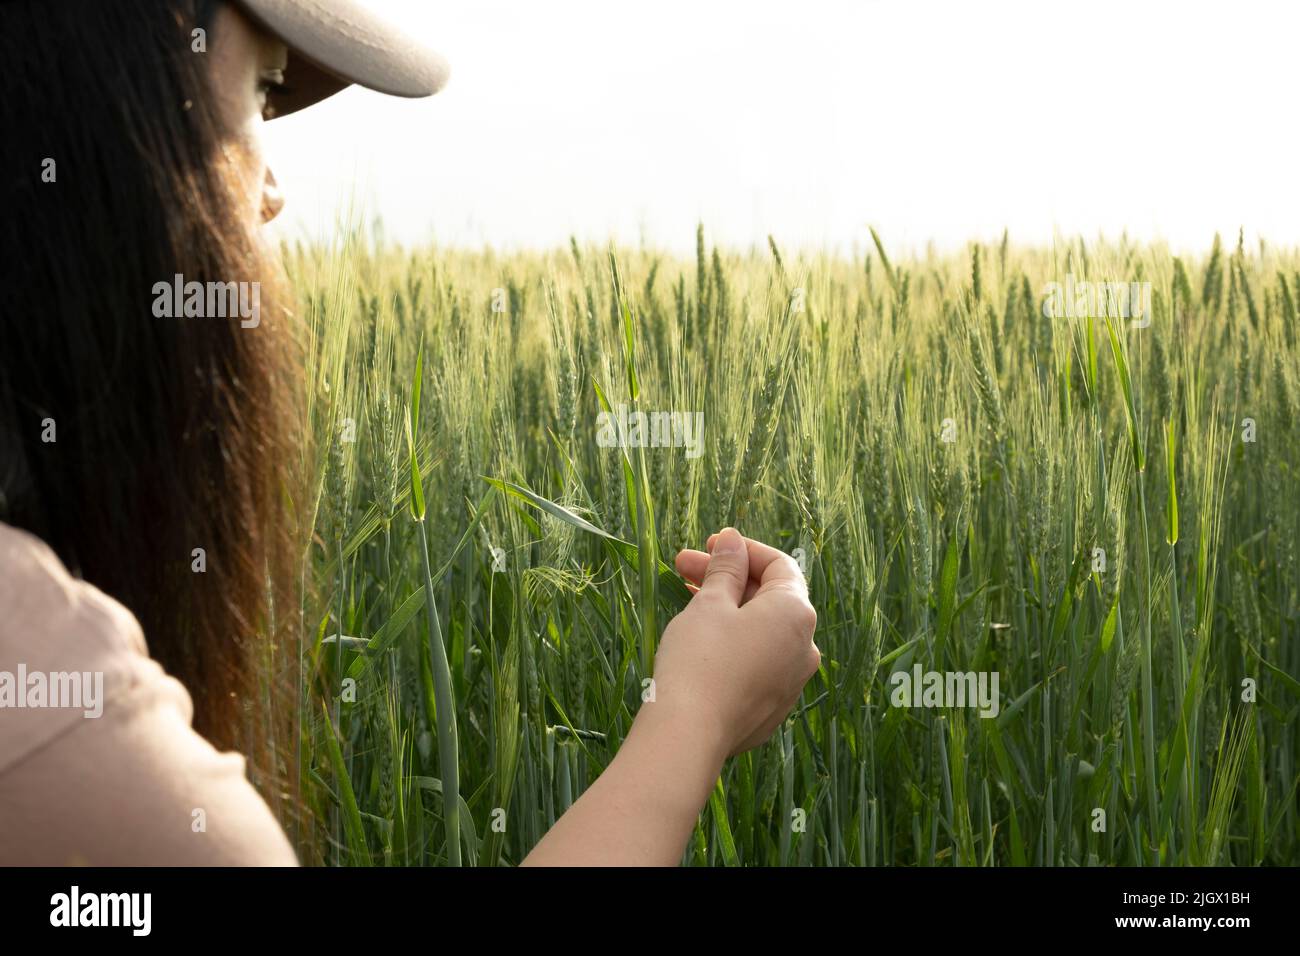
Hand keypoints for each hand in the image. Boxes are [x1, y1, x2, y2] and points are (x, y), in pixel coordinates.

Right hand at [649, 527, 819, 757]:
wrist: (689, 735)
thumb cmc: (700, 659)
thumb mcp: (710, 604)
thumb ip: (726, 569)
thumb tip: (732, 541)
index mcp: (796, 614)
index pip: (779, 565)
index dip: (743, 549)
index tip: (710, 543)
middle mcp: (804, 647)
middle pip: (770, 598)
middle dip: (728, 578)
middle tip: (684, 567)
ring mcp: (791, 682)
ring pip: (763, 632)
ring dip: (729, 610)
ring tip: (687, 599)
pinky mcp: (772, 708)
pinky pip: (758, 663)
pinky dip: (735, 643)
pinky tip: (702, 640)